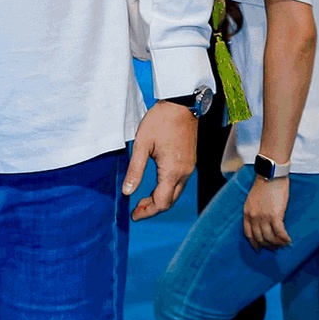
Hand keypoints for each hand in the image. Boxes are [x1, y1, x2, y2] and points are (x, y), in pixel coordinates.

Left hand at [125, 100, 197, 220]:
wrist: (181, 104)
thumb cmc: (160, 121)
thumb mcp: (141, 145)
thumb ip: (135, 170)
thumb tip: (128, 192)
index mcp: (172, 171)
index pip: (162, 202)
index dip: (147, 212)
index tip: (134, 215)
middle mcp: (184, 172)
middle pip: (170, 201)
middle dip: (153, 208)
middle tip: (136, 210)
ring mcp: (189, 167)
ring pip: (175, 193)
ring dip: (160, 199)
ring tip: (142, 200)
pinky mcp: (190, 161)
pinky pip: (179, 183)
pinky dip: (167, 190)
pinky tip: (155, 186)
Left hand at [243, 176, 292, 248]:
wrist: (271, 175)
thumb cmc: (264, 185)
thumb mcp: (252, 199)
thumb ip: (254, 211)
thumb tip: (260, 221)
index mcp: (247, 213)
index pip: (248, 234)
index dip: (254, 243)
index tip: (259, 249)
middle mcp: (254, 217)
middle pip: (259, 238)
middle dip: (267, 246)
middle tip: (275, 248)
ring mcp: (264, 217)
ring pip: (270, 238)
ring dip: (277, 244)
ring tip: (283, 245)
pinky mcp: (275, 215)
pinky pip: (280, 233)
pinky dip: (284, 239)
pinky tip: (288, 241)